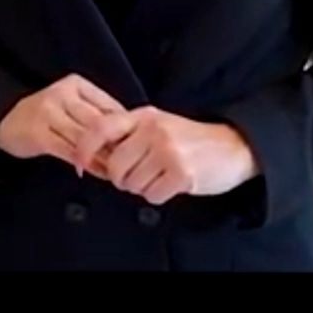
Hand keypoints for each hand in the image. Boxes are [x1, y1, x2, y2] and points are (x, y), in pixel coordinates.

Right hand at [0, 74, 126, 172]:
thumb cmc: (40, 114)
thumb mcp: (69, 103)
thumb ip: (94, 114)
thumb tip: (127, 135)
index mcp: (76, 84)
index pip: (110, 107)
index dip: (126, 130)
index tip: (135, 147)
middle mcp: (63, 95)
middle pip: (100, 123)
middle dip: (116, 146)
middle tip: (129, 164)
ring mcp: (49, 113)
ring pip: (87, 139)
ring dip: (103, 158)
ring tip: (114, 172)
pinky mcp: (39, 133)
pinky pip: (70, 152)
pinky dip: (85, 164)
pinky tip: (92, 171)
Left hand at [74, 106, 258, 203]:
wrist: (233, 147)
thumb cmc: (191, 139)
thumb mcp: (159, 123)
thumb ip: (130, 133)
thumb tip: (98, 154)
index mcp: (143, 116)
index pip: (100, 128)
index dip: (84, 149)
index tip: (79, 164)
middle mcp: (153, 131)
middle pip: (114, 166)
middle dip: (121, 179)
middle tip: (136, 177)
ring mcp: (168, 151)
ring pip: (132, 184)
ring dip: (141, 188)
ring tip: (158, 177)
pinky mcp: (181, 174)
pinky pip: (152, 196)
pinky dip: (157, 196)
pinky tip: (170, 185)